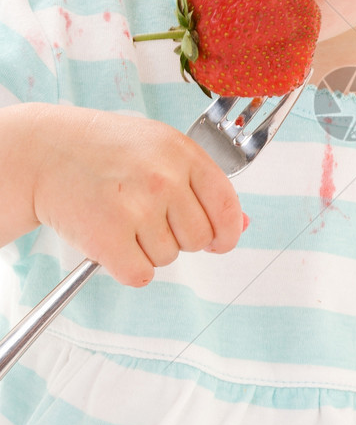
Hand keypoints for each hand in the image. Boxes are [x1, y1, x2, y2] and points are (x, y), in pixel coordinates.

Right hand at [30, 105, 244, 287]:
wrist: (46, 152)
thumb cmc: (105, 151)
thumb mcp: (160, 149)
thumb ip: (202, 185)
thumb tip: (240, 224)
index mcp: (182, 153)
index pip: (226, 206)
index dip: (226, 232)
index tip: (219, 241)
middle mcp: (163, 179)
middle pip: (199, 239)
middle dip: (179, 237)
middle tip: (147, 217)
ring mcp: (137, 208)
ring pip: (168, 258)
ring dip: (147, 249)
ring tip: (122, 218)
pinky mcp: (108, 237)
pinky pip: (140, 275)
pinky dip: (127, 267)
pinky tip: (111, 240)